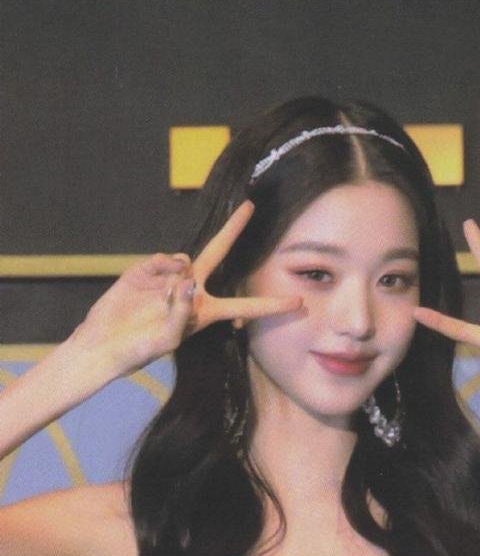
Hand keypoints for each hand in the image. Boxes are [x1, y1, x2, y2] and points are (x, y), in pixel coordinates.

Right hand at [73, 201, 302, 377]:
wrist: (103, 343)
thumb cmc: (138, 350)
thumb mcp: (166, 340)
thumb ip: (181, 313)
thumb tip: (187, 279)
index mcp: (205, 313)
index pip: (245, 308)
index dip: (271, 306)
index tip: (299, 302)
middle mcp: (192, 291)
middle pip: (219, 255)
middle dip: (233, 230)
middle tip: (250, 206)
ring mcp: (170, 278)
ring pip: (187, 260)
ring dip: (181, 272)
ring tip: (165, 297)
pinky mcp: (147, 270)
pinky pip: (165, 260)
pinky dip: (164, 267)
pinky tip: (156, 281)